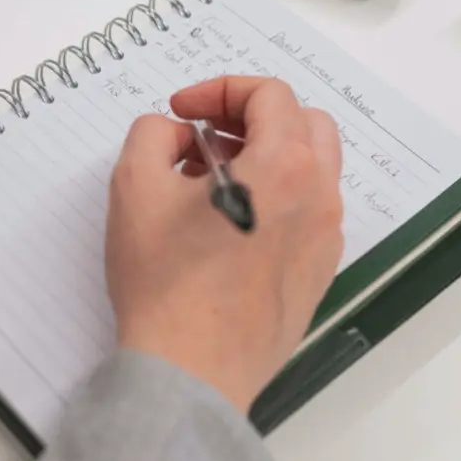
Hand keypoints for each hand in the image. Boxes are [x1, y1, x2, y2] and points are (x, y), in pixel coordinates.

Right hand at [106, 76, 343, 413]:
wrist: (190, 370)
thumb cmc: (165, 280)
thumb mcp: (134, 184)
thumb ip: (154, 133)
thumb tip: (178, 134)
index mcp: (286, 165)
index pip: (269, 94)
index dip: (219, 90)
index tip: (182, 112)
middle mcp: (320, 196)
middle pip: (303, 122)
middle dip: (251, 115)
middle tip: (203, 134)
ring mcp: (326, 238)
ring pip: (310, 167)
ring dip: (265, 154)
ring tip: (208, 180)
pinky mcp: (318, 273)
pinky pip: (306, 211)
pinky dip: (275, 195)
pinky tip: (227, 222)